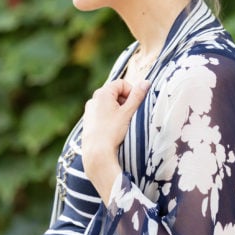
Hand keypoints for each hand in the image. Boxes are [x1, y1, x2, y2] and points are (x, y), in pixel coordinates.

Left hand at [81, 78, 149, 201]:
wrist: (97, 152)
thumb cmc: (112, 131)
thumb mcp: (128, 112)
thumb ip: (137, 96)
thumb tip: (146, 82)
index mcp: (102, 93)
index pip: (121, 83)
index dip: (131, 91)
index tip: (136, 104)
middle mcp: (93, 99)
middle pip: (114, 93)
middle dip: (125, 101)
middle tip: (130, 114)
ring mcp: (89, 111)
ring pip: (108, 104)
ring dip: (118, 110)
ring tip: (122, 123)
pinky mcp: (88, 122)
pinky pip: (102, 114)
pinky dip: (110, 117)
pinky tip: (113, 129)